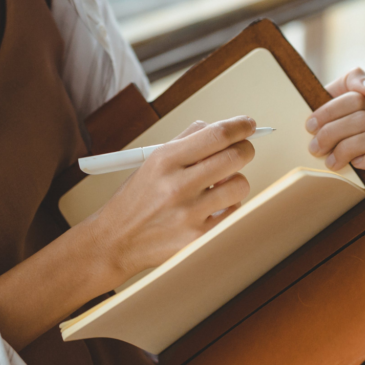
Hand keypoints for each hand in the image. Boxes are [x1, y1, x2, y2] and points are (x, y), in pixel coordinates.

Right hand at [89, 116, 255, 287]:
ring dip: (235, 181)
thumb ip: (185, 141)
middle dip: (245, 149)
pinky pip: (235, 212)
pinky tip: (213, 206)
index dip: (240, 126)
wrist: (117, 240)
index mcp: (165, 160)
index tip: (248, 124)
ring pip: (240, 185)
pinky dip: (229, 206)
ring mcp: (190, 214)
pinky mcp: (199, 238)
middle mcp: (178, 185)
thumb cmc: (137, 199)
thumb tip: (220, 127)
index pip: (216, 135)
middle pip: (235, 157)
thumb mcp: (152, 161)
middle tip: (242, 150)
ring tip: (219, 185)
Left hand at [306, 68, 364, 182]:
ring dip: (348, 149)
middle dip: (333, 133)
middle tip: (315, 147)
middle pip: (363, 119)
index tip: (309, 125)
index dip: (330, 111)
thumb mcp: (321, 102)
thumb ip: (348, 82)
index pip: (355, 98)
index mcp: (359, 106)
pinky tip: (355, 164)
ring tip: (330, 161)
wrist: (316, 166)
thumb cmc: (319, 132)